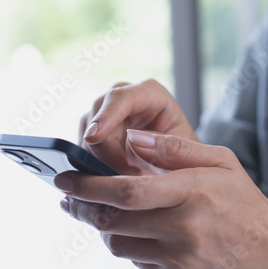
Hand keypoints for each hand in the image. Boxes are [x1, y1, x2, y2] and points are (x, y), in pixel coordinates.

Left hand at [55, 130, 267, 268]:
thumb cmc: (246, 205)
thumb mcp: (220, 162)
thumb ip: (175, 147)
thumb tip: (131, 136)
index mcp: (193, 192)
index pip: (126, 190)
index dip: (88, 185)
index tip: (65, 178)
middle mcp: (185, 228)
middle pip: (114, 220)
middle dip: (82, 208)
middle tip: (68, 199)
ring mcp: (181, 259)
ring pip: (119, 244)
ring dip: (106, 229)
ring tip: (108, 215)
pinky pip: (138, 264)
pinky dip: (132, 248)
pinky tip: (143, 236)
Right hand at [79, 79, 197, 175]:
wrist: (177, 162)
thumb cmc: (184, 154)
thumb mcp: (183, 150)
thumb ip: (161, 143)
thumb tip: (130, 140)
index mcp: (150, 93)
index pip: (120, 98)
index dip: (105, 116)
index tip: (94, 137)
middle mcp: (123, 96)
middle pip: (98, 119)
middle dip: (106, 152)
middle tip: (127, 175)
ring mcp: (105, 111)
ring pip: (87, 135)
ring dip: (100, 161)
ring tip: (127, 175)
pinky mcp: (93, 128)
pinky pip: (83, 147)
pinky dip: (93, 164)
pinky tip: (113, 175)